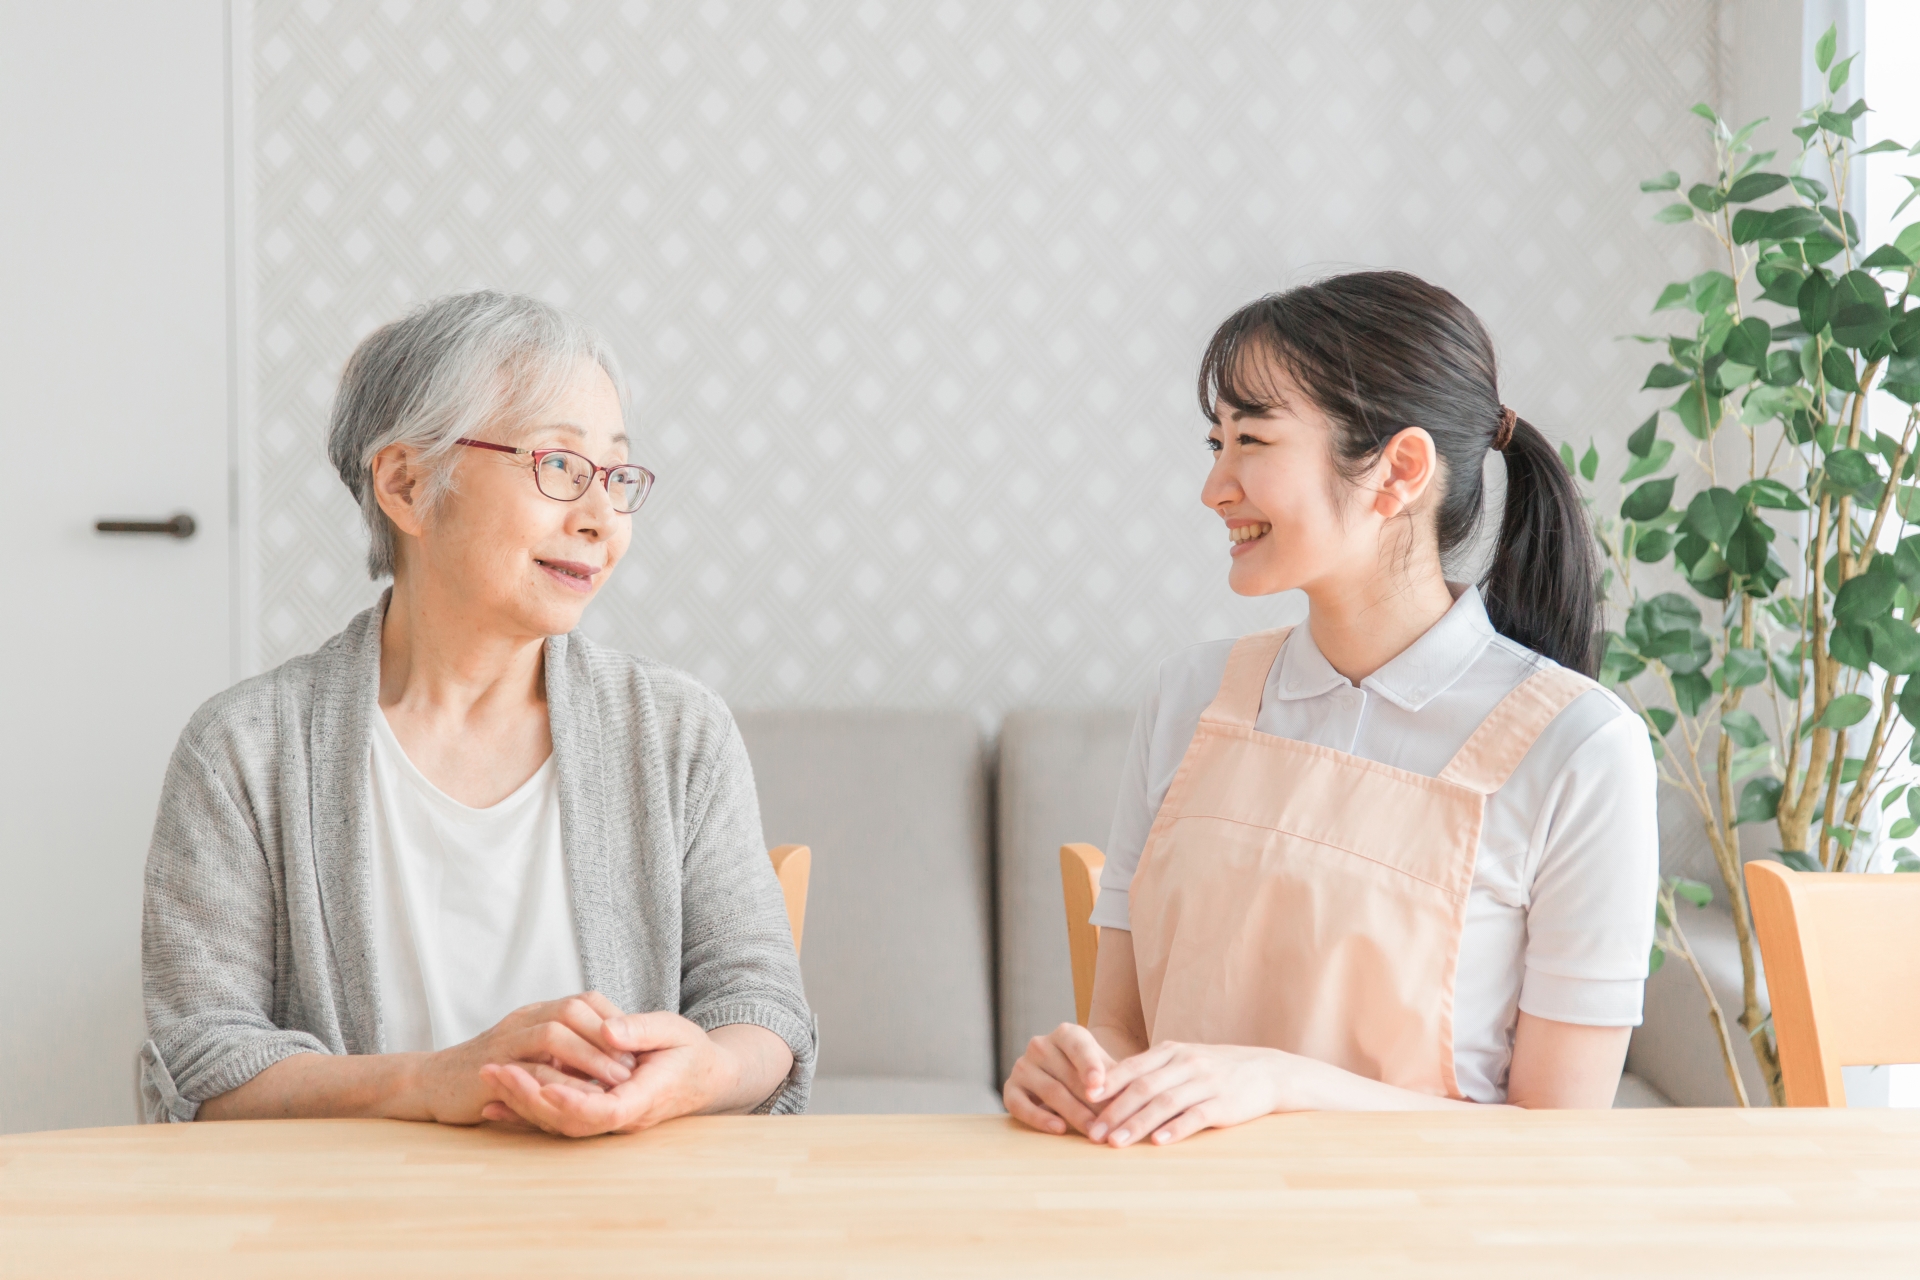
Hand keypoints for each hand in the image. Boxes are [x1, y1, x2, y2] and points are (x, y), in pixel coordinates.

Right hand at [412, 992, 636, 1125]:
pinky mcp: (492, 1069)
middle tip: (634, 1065)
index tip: (637, 1046)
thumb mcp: (530, 1050)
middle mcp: (523, 1019)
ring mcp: (506, 1041)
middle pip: (574, 1008)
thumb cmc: (489, 1070)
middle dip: (608, 1036)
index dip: (614, 1019)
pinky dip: (561, 1082)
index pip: (584, 1000)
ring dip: (591, 1057)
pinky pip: (531, 1069)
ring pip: (554, 1034)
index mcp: (537, 1013)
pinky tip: (582, 1098)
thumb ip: (564, 1046)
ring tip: (617, 1080)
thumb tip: (609, 1050)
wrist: (431, 1083)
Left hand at [479, 1011, 738, 1136]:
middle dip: (530, 1099)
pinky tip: (496, 1101)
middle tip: (496, 1072)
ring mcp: (606, 1119)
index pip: (605, 1109)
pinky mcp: (593, 1113)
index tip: (544, 1086)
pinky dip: (524, 1111)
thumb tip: (606, 1030)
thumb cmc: (689, 1051)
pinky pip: (555, 1119)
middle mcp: (621, 1117)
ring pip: (558, 1123)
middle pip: (571, 1121)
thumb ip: (640, 1031)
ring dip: (521, 1102)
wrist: (703, 1077)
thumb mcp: (674, 1030)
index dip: (573, 1102)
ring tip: (489, 1076)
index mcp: (644, 1097)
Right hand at [1004, 1022, 1118, 1136]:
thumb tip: (1131, 1099)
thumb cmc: (1091, 1075)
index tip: (1098, 1084)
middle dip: (1091, 1102)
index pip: (1078, 1046)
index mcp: (1066, 1034)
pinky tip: (1059, 1129)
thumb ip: (1116, 1080)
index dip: (1089, 1065)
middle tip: (1109, 1124)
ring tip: (1093, 1132)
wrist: (1064, 1081)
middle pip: (1068, 1075)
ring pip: (1050, 1092)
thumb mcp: (1106, 1070)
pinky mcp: (1011, 1089)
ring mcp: (1023, 1066)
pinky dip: (1040, 1119)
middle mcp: (1040, 1046)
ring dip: (1074, 1114)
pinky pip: (1021, 1106)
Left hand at [1086, 1041, 1294, 1146]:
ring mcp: (1205, 1083)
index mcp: (1171, 1051)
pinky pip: (1195, 1117)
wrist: (1267, 1070)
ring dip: (1137, 1124)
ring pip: (1164, 1104)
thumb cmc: (1215, 1068)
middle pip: (1143, 1087)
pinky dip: (1175, 1130)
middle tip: (1093, 1132)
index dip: (1106, 1084)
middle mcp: (1185, 1063)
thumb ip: (1151, 1070)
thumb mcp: (1183, 1059)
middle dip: (1114, 1111)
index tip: (1082, 1100)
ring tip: (1116, 1142)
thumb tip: (1109, 1086)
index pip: (1132, 1067)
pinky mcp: (1224, 1104)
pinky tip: (1157, 1143)